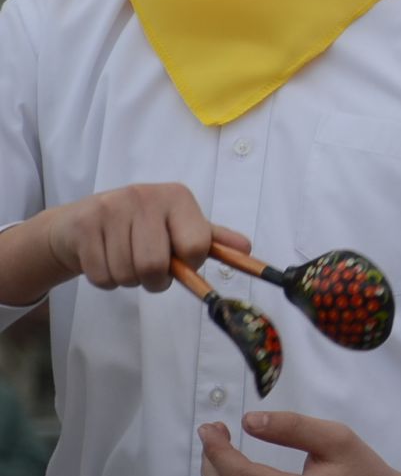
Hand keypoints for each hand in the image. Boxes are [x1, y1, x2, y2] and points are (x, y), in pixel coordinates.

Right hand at [46, 183, 246, 291]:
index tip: (181, 260)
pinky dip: (105, 280)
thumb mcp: (178, 226)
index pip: (196, 245)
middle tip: (150, 271)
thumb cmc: (139, 227)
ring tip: (125, 261)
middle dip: (154, 279)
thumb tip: (246, 249)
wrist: (80, 222)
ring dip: (128, 280)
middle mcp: (145, 196)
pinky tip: (104, 260)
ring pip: (127, 273)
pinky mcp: (84, 224)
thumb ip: (211, 238)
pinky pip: (102, 276)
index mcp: (177, 197)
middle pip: (155, 265)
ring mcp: (111, 208)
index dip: (190, 263)